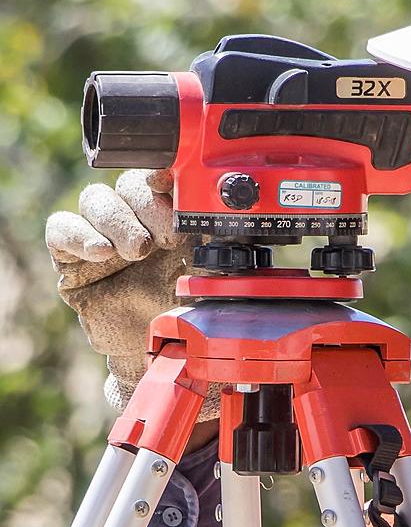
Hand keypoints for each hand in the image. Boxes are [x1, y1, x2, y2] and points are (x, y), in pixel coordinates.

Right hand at [46, 169, 216, 416]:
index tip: (175, 187)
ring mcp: (103, 235)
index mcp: (171, 211)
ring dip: (117, 219)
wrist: (166, 351)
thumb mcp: (216, 267)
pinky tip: (102, 253)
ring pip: (95, 200)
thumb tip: (232, 207)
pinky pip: (62, 230)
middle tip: (167, 235)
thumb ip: (222, 236)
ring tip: (138, 249)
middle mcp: (135, 217)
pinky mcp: (73, 260)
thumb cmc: (193, 305)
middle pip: (127, 184)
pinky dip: (79, 234)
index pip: (159, 175)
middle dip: (147, 205)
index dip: (164, 174)